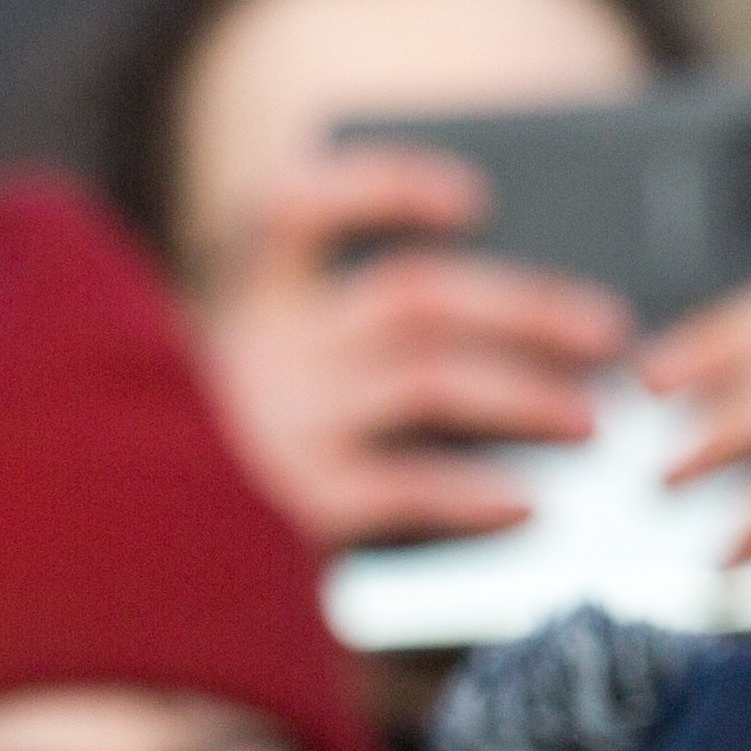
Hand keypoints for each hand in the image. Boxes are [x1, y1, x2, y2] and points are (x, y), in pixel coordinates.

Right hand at [185, 138, 630, 552]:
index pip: (298, 205)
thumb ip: (332, 348)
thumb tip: (495, 341)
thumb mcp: (256, 387)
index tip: (473, 199)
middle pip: (418, 292)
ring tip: (591, 423)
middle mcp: (259, 348)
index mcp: (245, 301)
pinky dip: (474, 494)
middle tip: (609, 333)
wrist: (140, 565)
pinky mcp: (289, 505)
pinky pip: (405, 487)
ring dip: (526, 395)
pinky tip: (526, 508)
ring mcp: (277, 425)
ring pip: (432, 378)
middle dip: (528, 306)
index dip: (388, 186)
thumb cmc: (216, 473)